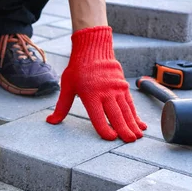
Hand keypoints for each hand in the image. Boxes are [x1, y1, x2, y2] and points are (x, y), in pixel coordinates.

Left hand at [47, 26, 146, 141]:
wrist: (94, 49)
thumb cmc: (78, 69)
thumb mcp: (67, 86)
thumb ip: (61, 106)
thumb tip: (51, 121)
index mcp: (91, 95)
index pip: (99, 117)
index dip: (105, 129)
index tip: (111, 138)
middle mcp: (106, 93)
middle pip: (116, 115)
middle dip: (124, 130)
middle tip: (130, 142)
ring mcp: (117, 89)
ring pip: (126, 110)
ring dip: (133, 124)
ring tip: (138, 137)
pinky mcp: (123, 87)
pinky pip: (130, 104)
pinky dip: (136, 115)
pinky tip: (140, 124)